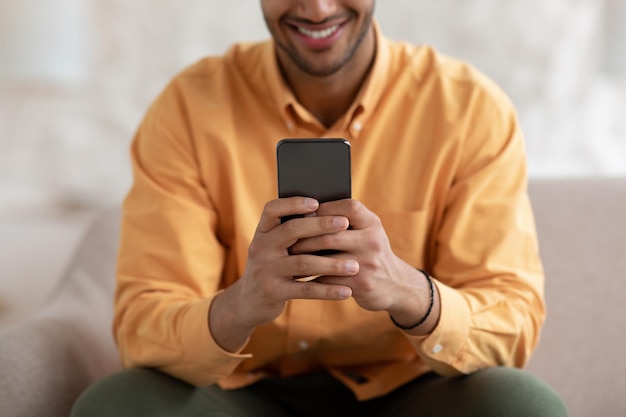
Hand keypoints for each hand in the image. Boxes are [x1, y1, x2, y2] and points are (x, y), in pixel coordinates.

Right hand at [209, 197, 358, 351]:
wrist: (248, 302)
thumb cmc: (272, 268)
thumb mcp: (274, 248)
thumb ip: (293, 234)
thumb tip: (330, 216)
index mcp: (262, 232)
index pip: (272, 209)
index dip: (293, 203)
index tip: (317, 202)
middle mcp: (260, 248)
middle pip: (292, 230)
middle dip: (321, 225)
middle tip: (345, 223)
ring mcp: (265, 270)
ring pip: (303, 262)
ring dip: (332, 264)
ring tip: (355, 266)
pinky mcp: (273, 292)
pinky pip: (305, 290)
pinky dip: (328, 290)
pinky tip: (346, 291)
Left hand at [289, 200, 435, 328]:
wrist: (395, 285)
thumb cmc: (369, 252)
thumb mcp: (367, 232)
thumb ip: (344, 221)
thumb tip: (305, 212)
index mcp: (372, 223)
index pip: (347, 208)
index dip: (324, 209)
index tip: (305, 213)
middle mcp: (372, 241)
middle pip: (331, 234)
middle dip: (305, 236)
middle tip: (286, 238)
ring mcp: (367, 264)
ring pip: (326, 259)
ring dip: (304, 258)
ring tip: (289, 255)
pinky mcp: (360, 285)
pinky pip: (328, 279)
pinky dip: (311, 277)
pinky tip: (299, 274)